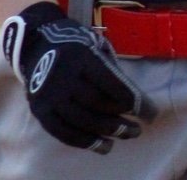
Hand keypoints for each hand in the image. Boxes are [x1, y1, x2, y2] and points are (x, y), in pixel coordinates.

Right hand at [2, 1, 156, 152]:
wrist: (36, 42)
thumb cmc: (75, 42)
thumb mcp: (96, 44)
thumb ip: (111, 69)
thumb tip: (134, 98)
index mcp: (82, 56)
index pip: (114, 86)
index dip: (136, 102)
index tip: (150, 113)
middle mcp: (64, 76)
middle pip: (99, 106)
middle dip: (122, 121)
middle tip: (138, 130)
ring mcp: (49, 95)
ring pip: (84, 122)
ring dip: (108, 133)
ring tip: (125, 137)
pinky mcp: (40, 110)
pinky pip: (65, 133)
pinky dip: (86, 141)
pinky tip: (102, 145)